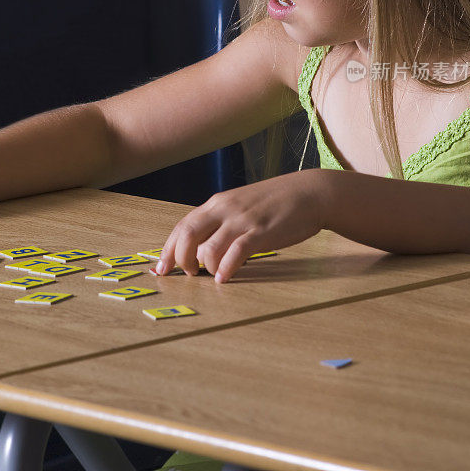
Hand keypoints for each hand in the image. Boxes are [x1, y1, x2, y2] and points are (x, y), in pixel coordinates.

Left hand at [156, 169, 330, 282]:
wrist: (309, 192)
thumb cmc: (275, 203)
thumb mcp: (241, 207)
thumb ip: (221, 223)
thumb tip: (201, 249)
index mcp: (217, 203)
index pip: (182, 225)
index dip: (168, 248)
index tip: (160, 268)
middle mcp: (225, 209)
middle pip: (187, 234)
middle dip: (180, 259)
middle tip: (186, 274)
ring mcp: (242, 220)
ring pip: (209, 248)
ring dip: (206, 268)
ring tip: (214, 275)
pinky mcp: (261, 232)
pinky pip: (236, 252)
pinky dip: (226, 269)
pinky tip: (226, 278)